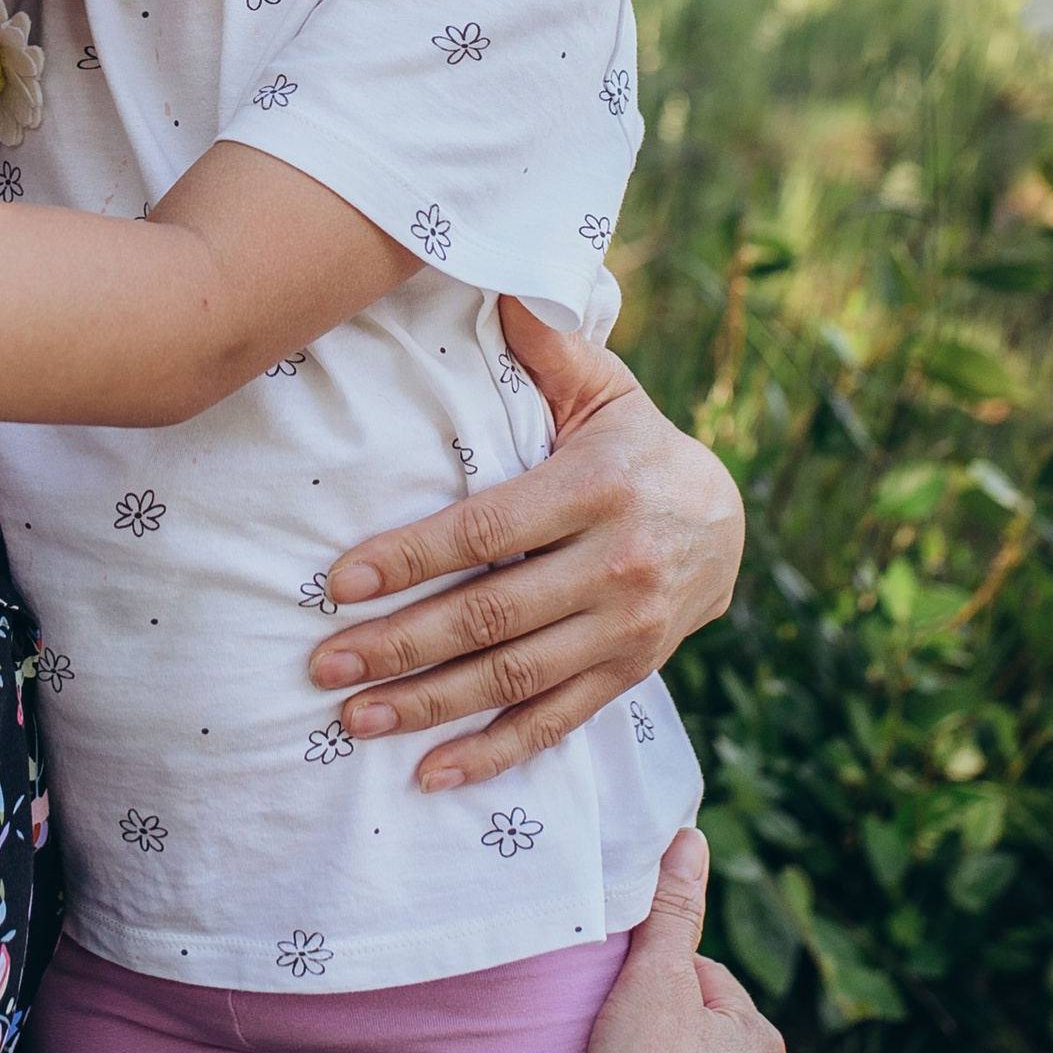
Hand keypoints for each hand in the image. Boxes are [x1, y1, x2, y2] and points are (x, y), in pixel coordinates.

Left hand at [308, 308, 742, 788]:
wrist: (729, 521)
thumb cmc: (635, 445)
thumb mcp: (604, 388)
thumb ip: (548, 343)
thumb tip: (498, 279)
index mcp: (596, 489)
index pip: (487, 530)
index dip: (410, 558)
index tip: (339, 582)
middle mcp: (614, 567)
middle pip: (490, 615)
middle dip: (400, 644)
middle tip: (323, 663)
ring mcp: (625, 632)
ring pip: (513, 678)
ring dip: (429, 706)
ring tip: (354, 719)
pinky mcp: (628, 676)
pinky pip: (555, 724)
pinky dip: (493, 754)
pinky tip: (430, 774)